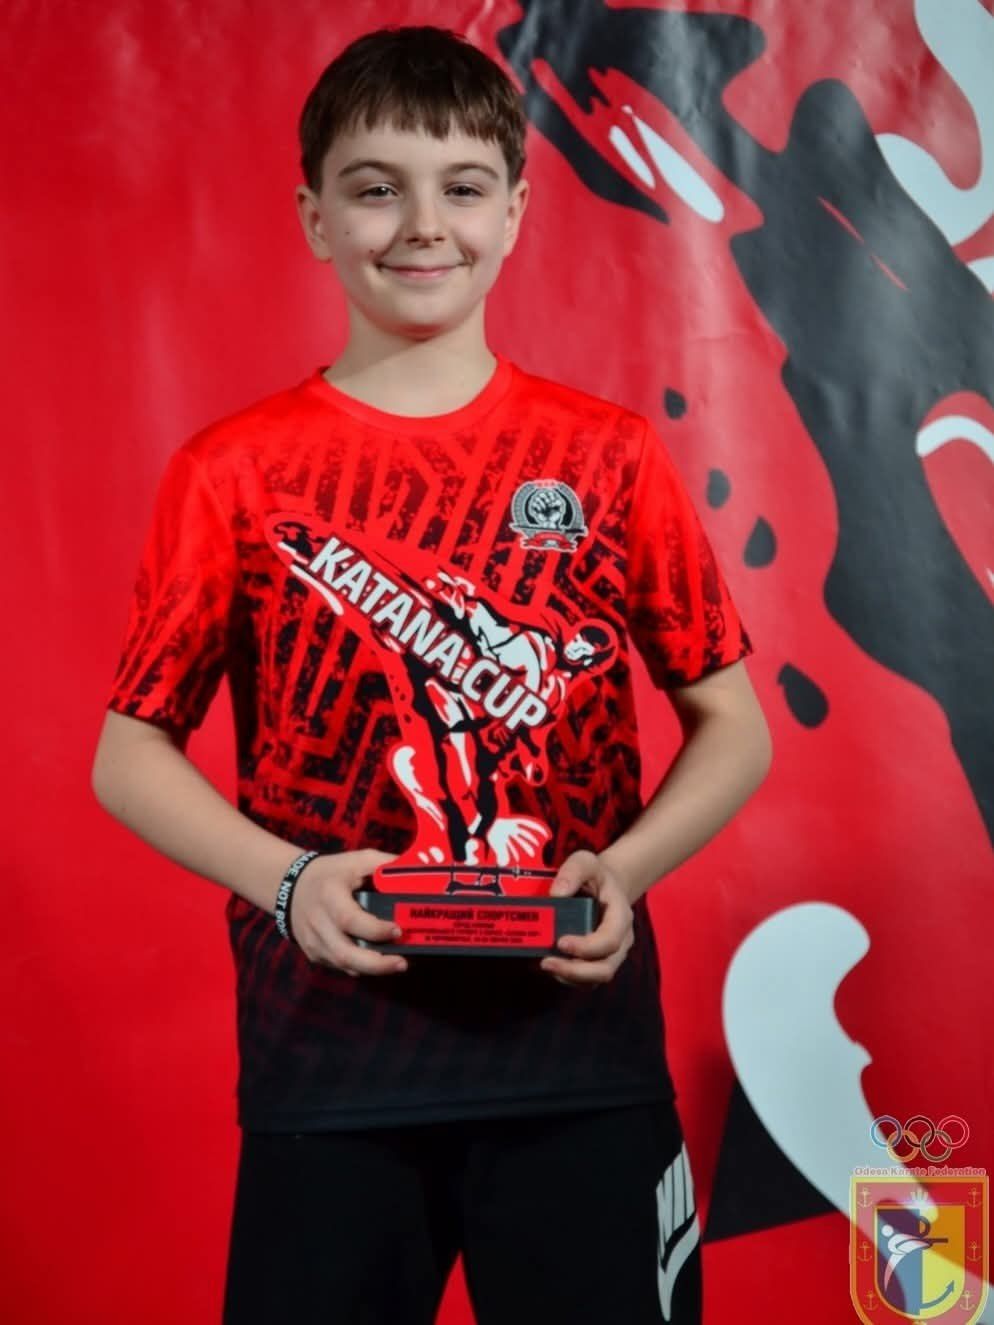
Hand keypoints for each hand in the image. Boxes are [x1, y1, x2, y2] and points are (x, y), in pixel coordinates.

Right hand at [289, 849, 406, 976]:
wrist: (292, 886)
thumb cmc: (332, 873)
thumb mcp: (357, 860)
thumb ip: (385, 865)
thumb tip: (417, 873)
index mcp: (329, 895)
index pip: (350, 919)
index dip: (375, 930)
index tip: (398, 930)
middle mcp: (318, 922)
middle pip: (344, 953)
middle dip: (376, 964)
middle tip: (402, 962)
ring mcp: (313, 941)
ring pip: (342, 965)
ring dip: (371, 969)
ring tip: (397, 965)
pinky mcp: (314, 953)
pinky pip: (339, 966)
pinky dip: (360, 967)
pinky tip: (377, 963)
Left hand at [540, 850, 633, 986]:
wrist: (606, 887)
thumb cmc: (596, 876)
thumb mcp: (586, 862)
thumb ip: (573, 871)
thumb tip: (556, 894)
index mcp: (621, 917)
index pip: (610, 940)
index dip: (587, 947)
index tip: (561, 942)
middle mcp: (621, 941)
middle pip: (605, 969)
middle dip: (576, 971)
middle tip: (547, 963)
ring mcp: (611, 955)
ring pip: (595, 979)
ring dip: (569, 977)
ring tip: (544, 964)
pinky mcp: (597, 962)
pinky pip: (586, 980)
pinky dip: (567, 977)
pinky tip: (549, 964)